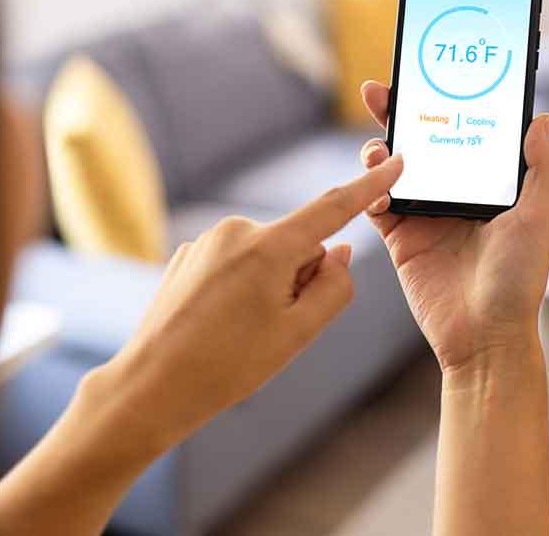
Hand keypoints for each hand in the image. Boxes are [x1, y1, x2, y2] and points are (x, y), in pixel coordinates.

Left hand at [92, 155, 404, 454]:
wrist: (152, 386)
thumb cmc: (228, 365)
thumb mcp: (299, 333)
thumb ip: (334, 288)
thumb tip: (340, 252)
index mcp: (270, 246)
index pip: (333, 208)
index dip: (370, 186)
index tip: (397, 161)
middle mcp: (238, 230)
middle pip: (299, 245)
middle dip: (300, 279)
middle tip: (274, 330)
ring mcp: (208, 240)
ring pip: (268, 257)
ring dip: (269, 287)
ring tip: (240, 333)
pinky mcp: (189, 255)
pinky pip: (237, 265)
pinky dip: (242, 290)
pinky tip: (219, 326)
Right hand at [356, 81, 548, 373]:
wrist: (485, 338)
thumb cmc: (520, 280)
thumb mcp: (540, 218)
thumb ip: (541, 168)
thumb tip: (542, 117)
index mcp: (490, 185)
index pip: (466, 132)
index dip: (448, 103)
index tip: (433, 74)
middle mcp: (456, 194)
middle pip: (423, 141)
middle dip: (400, 112)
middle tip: (380, 88)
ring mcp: (425, 214)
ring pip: (394, 167)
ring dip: (380, 146)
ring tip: (380, 140)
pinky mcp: (400, 238)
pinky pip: (375, 203)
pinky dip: (369, 186)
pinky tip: (375, 177)